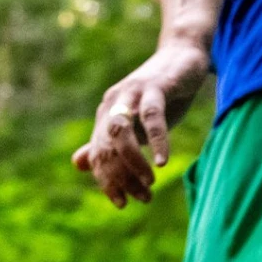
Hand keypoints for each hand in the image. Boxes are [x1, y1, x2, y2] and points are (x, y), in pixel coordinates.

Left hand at [72, 35, 208, 207]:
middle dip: (121, 178)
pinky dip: (157, 141)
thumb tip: (78, 164)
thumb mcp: (134, 124)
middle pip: (106, 147)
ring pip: (120, 132)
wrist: (183, 57)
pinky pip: (152, 117)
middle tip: (143, 197)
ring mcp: (133, 94)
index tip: (123, 204)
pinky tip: (162, 162)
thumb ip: (108, 143)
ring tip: (149, 183)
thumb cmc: (161, 95)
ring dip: (133, 162)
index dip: (107, 182)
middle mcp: (113, 104)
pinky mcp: (155, 88)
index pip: (98, 155)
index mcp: (106, 116)